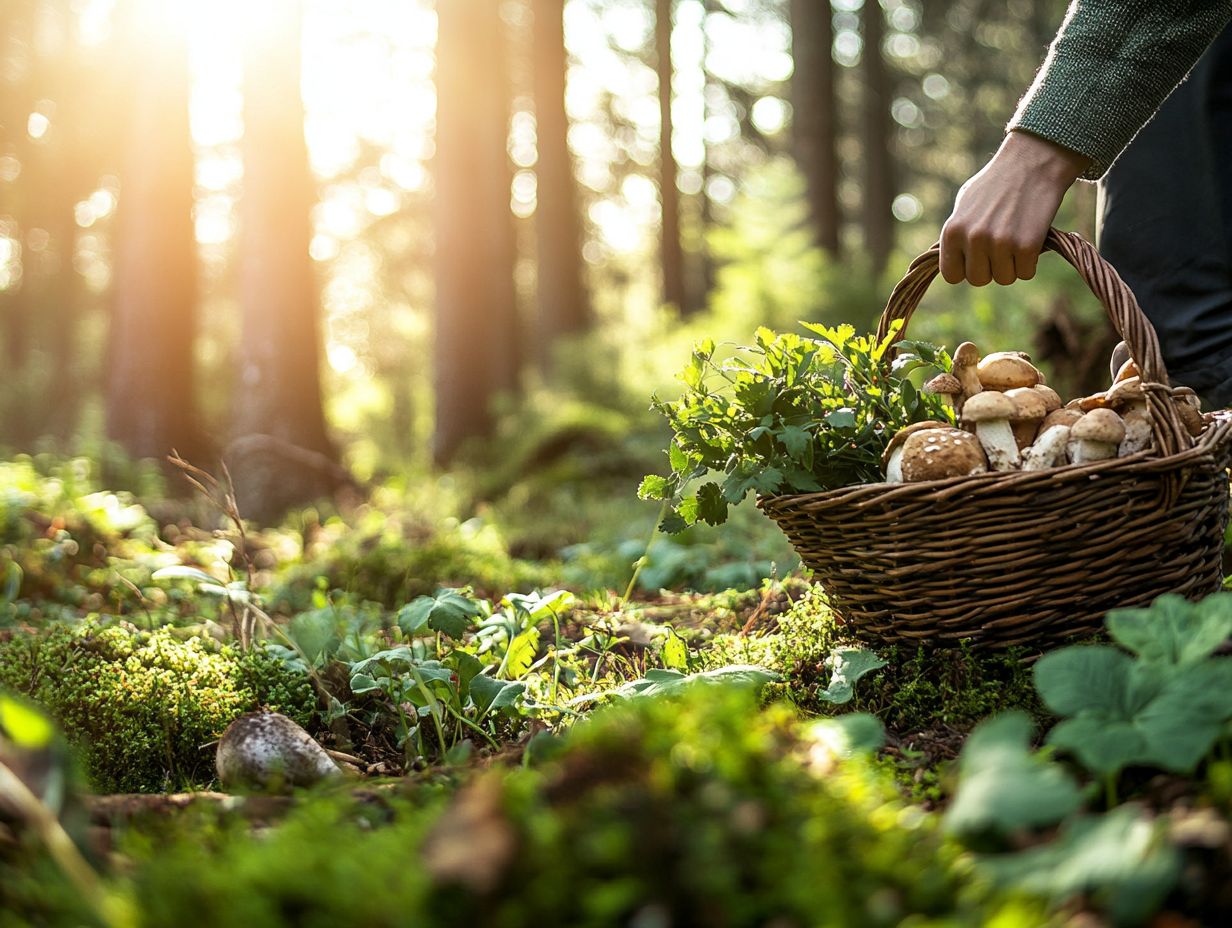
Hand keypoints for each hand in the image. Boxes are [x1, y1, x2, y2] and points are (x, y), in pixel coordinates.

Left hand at [939, 130, 1089, 285]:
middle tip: (1001, 248)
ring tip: (1017, 239)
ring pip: (1004, 279)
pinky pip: (1026, 273)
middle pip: (978, 280)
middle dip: (990, 268)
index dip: (966, 269)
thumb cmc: (996, 183)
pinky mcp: (1027, 246)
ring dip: (1013, 265)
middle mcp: (973, 239)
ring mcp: (1000, 243)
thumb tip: (953, 261)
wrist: (1032, 162)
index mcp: (952, 231)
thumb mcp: (964, 205)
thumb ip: (957, 234)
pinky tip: (1031, 240)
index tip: (978, 258)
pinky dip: (1031, 262)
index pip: (951, 275)